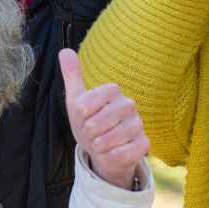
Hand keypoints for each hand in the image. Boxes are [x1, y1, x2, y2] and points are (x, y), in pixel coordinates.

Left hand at [59, 49, 148, 189]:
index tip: (84, 118)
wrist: (104, 151)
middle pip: (94, 124)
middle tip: (91, 133)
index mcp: (113, 91)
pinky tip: (111, 153)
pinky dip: (109, 157)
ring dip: (98, 146)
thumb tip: (64, 51)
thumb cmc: (90, 123)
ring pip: (107, 140)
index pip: (85, 105)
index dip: (79, 117)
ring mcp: (138, 125)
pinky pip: (120, 154)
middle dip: (87, 134)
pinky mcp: (144, 144)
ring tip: (101, 143)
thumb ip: (72, 76)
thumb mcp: (76, 100)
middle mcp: (129, 105)